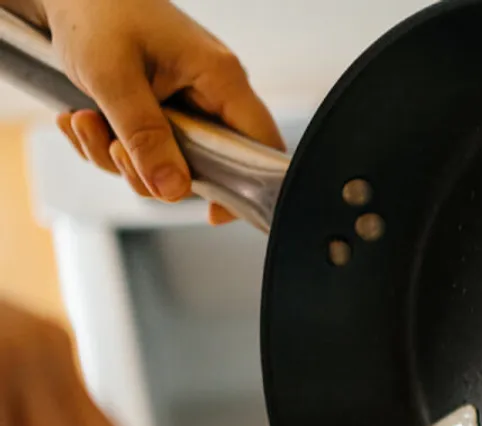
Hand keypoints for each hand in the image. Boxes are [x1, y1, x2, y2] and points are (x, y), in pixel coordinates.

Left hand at [42, 0, 283, 224]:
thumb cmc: (96, 11)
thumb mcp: (114, 79)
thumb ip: (145, 137)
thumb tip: (172, 191)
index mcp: (221, 77)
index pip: (261, 146)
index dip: (248, 187)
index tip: (213, 212)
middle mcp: (212, 92)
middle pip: (206, 163)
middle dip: (150, 168)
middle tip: (113, 149)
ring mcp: (186, 100)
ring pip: (167, 159)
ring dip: (117, 155)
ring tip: (84, 121)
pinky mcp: (160, 105)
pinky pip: (143, 146)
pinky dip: (108, 142)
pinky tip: (83, 117)